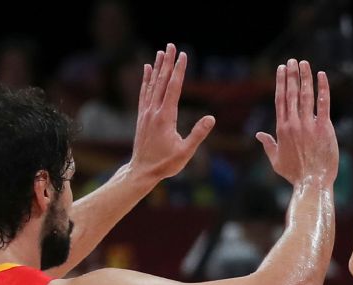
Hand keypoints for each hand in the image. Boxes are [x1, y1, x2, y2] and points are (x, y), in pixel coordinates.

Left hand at [129, 44, 216, 180]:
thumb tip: (211, 118)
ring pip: (152, 85)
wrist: (141, 171)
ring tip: (161, 52)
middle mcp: (154, 111)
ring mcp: (146, 113)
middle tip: (172, 45)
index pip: (174, 88)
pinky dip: (146, 79)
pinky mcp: (142, 116)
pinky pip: (144, 93)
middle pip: (162, 81)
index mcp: (165, 117)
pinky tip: (146, 69)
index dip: (179, 71)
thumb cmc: (165, 164)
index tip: (184, 56)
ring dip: (158, 67)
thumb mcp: (185, 152)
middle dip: (168, 62)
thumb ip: (198, 134)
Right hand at [256, 59, 338, 186]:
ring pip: (306, 95)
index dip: (280, 82)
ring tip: (304, 63)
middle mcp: (294, 123)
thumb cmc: (294, 174)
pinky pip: (323, 104)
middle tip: (292, 61)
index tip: (281, 70)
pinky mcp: (324, 128)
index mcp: (282, 129)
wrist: (312, 182)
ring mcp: (309, 125)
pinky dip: (323, 88)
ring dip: (305, 77)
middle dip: (291, 75)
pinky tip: (322, 76)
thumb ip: (268, 145)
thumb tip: (259, 135)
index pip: (280, 100)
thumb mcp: (276, 161)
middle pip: (291, 93)